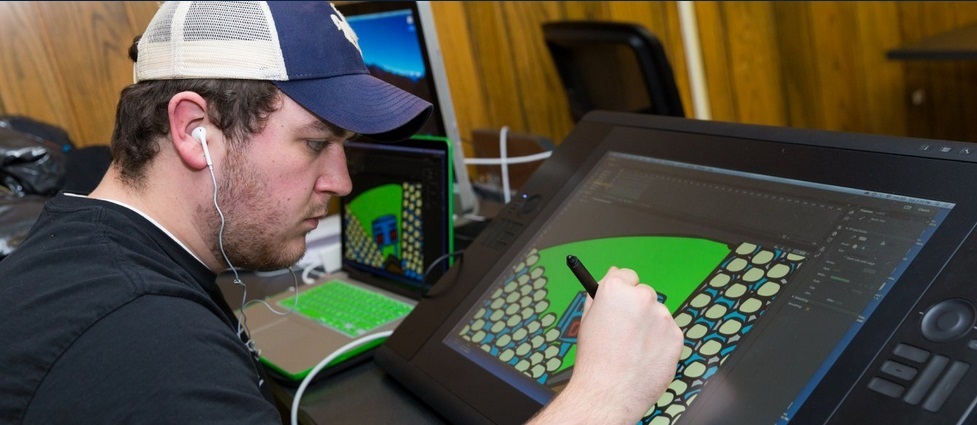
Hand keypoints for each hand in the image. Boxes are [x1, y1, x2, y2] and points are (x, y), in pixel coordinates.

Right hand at [528, 267, 682, 424]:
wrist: (610, 392)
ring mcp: (662, 317)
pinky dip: (660, 342)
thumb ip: (600, 294)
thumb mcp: (588, 320)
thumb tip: (611, 276)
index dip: (622, 291)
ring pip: (658, 315)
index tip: (621, 302)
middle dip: (637, 308)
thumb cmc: (595, 360)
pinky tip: (644, 356)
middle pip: (644, 294)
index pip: (627, 275)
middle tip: (625, 331)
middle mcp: (642, 298)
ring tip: (633, 348)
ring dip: (650, 326)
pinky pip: (669, 333)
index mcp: (616, 290)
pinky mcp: (676, 336)